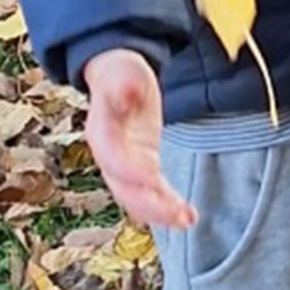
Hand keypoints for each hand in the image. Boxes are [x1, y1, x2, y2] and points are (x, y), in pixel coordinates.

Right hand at [82, 49, 195, 228]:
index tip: (152, 177)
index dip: (129, 168)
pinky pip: (151, 195)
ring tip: (187, 220)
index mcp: (101, 131)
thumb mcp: (123, 70)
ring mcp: (124, 166)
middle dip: (148, 202)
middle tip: (176, 212)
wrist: (119, 81)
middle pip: (123, 186)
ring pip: (136, 198)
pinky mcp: (141, 169)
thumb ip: (122, 81)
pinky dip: (166, 207)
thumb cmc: (121, 73)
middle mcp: (109, 155)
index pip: (112, 155)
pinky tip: (188, 217)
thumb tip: (127, 89)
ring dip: (159, 212)